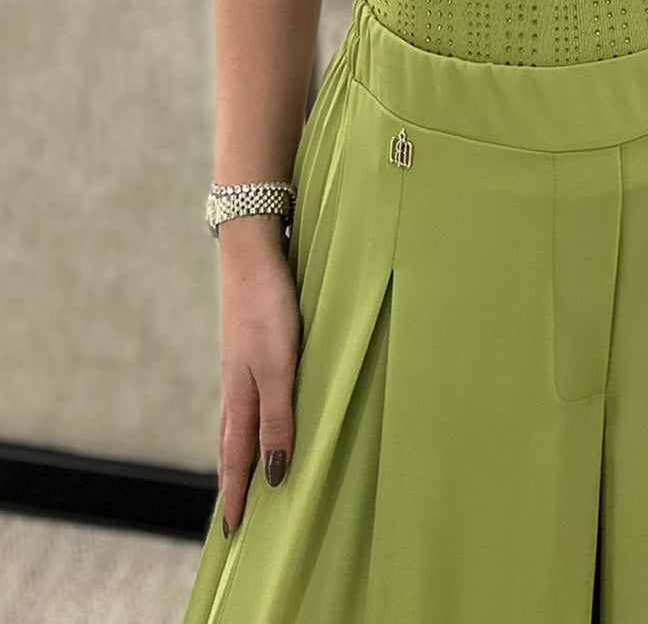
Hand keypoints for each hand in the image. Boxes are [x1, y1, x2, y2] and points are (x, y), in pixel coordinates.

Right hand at [217, 229, 300, 536]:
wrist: (251, 251)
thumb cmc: (267, 308)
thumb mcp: (279, 365)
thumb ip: (277, 417)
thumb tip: (272, 472)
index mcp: (242, 396)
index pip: (237, 459)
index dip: (237, 495)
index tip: (232, 534)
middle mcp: (237, 385)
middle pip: (230, 445)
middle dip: (231, 482)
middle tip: (231, 518)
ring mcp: (241, 365)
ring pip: (236, 421)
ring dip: (237, 453)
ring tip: (240, 477)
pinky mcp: (251, 346)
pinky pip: (246, 396)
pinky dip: (247, 420)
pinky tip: (255, 413)